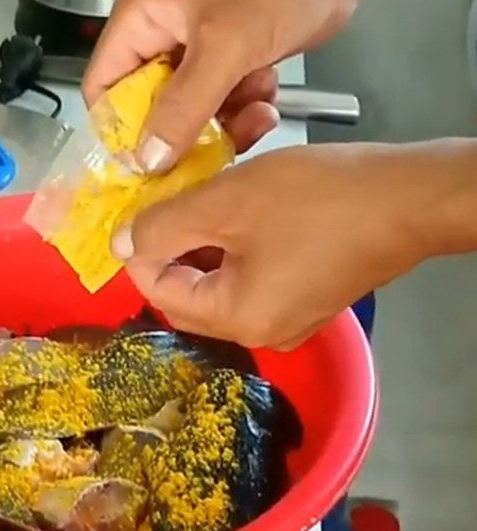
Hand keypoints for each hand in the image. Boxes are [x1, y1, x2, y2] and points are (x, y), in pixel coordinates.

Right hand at [83, 0, 416, 169]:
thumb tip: (149, 158)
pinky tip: (264, 94)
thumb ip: (184, 106)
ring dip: (220, 123)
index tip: (147, 161)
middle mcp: (161, 34)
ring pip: (187, 114)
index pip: (104, 87)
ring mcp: (194, 50)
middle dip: (182, 130)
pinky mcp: (225, 61)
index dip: (120, 129)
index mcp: (141, 16)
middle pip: (147, 108)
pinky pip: (218, 106)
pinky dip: (242, 110)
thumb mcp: (227, 45)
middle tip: (209, 145)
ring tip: (252, 111)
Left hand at [112, 142, 474, 349]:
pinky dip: (237, 246)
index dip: (141, 250)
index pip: (161, 292)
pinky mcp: (308, 300)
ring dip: (205, 240)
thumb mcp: (226, 203)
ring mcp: (288, 320)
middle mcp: (261, 333)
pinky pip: (252, 278)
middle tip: (173, 199)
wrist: (411, 197)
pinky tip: (241, 211)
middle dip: (173, 245)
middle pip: (189, 292)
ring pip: (221, 281)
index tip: (139, 208)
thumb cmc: (318, 200)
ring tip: (206, 197)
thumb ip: (163, 226)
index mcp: (237, 319)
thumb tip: (119, 245)